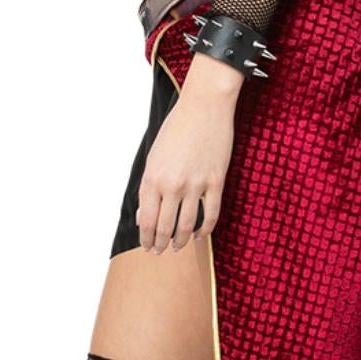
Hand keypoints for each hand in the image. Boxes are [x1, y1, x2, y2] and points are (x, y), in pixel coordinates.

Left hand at [138, 70, 238, 253]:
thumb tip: (144, 216)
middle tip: (160, 252)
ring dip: (181, 242)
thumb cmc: (177, 129)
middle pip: (165, 227)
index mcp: (153, 177)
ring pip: (187, 226)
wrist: (204, 107)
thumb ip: (148, 187)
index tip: (147, 246)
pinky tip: (200, 235)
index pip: (147, 220)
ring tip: (178, 247)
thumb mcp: (154, 157)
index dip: (146, 238)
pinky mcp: (216, 182)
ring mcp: (196, 184)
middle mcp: (172, 184)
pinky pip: (211, 215)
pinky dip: (205, 230)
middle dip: (160, 244)